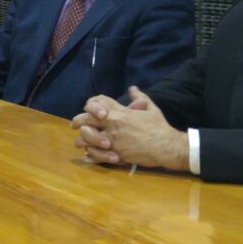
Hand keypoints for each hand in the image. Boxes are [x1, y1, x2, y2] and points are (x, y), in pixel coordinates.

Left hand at [71, 87, 188, 170]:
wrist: (166, 147)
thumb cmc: (159, 126)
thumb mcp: (150, 108)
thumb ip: (139, 97)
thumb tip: (133, 88)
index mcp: (119, 112)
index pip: (95, 103)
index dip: (90, 105)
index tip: (88, 110)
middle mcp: (112, 125)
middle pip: (84, 120)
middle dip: (78, 122)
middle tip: (76, 125)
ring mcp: (112, 141)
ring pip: (85, 139)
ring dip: (82, 140)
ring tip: (82, 142)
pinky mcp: (114, 155)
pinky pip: (95, 155)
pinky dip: (89, 155)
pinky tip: (87, 154)